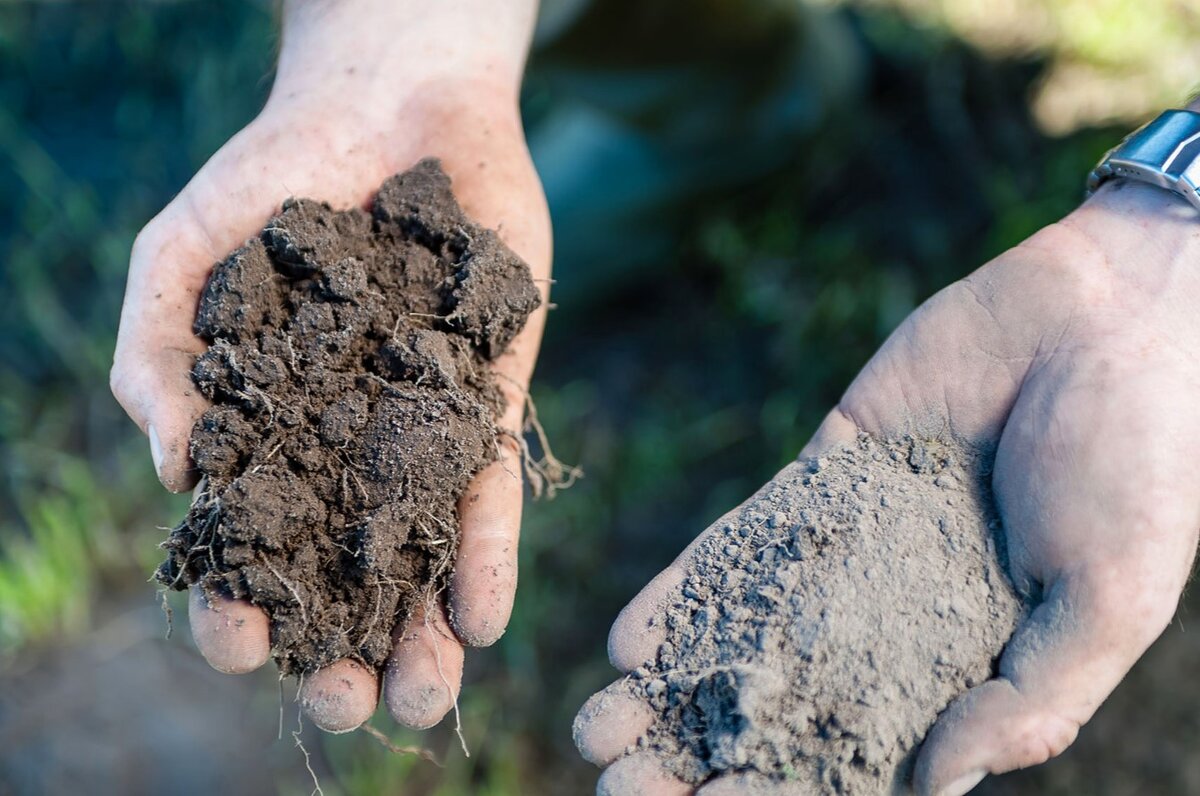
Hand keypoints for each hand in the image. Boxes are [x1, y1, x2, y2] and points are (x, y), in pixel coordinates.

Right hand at [110, 0, 547, 732]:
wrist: (390, 106)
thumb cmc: (273, 177)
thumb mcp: (185, 254)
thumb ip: (160, 353)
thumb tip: (172, 462)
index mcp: (263, 435)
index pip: (245, 545)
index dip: (236, 603)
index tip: (241, 649)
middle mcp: (343, 449)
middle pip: (341, 574)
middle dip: (341, 646)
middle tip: (349, 706)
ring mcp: (419, 431)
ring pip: (419, 555)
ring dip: (422, 633)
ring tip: (424, 699)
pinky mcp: (487, 400)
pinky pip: (488, 490)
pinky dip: (485, 554)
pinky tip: (484, 618)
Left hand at [574, 180, 1199, 793]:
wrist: (1105, 319)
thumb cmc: (1139, 468)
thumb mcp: (1106, 604)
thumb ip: (1026, 701)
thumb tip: (929, 781)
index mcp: (970, 666)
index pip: (864, 752)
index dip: (787, 791)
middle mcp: (899, 616)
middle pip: (785, 703)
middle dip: (702, 749)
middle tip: (619, 786)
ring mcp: (852, 547)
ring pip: (747, 631)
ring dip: (672, 685)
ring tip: (597, 730)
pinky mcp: (821, 478)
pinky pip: (742, 542)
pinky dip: (686, 592)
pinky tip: (626, 642)